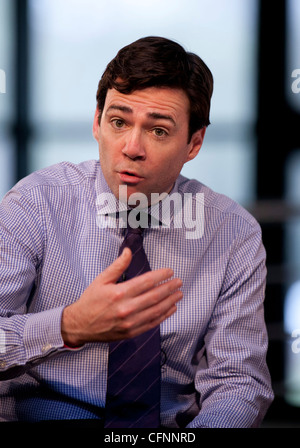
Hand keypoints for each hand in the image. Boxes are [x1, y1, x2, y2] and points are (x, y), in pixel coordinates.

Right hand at [61, 248, 182, 345]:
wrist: (80, 325)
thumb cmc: (90, 300)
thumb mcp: (101, 280)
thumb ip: (117, 266)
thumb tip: (128, 251)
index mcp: (119, 293)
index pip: (146, 282)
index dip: (160, 276)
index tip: (170, 271)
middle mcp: (126, 308)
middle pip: (154, 296)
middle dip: (169, 288)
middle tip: (179, 282)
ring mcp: (129, 322)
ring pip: (155, 310)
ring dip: (170, 302)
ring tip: (179, 294)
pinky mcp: (131, 332)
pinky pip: (151, 323)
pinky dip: (163, 316)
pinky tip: (171, 309)